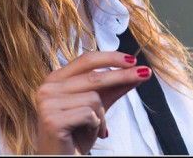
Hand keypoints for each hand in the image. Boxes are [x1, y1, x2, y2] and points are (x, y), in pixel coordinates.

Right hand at [35, 51, 150, 154]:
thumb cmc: (77, 135)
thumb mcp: (98, 107)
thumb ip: (114, 88)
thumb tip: (136, 72)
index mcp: (56, 79)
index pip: (86, 60)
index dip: (111, 57)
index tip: (133, 60)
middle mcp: (48, 88)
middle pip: (94, 76)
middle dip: (122, 76)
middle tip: (144, 74)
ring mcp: (48, 104)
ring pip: (94, 97)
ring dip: (102, 115)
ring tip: (95, 127)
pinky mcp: (53, 120)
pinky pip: (89, 114)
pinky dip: (96, 125)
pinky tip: (87, 133)